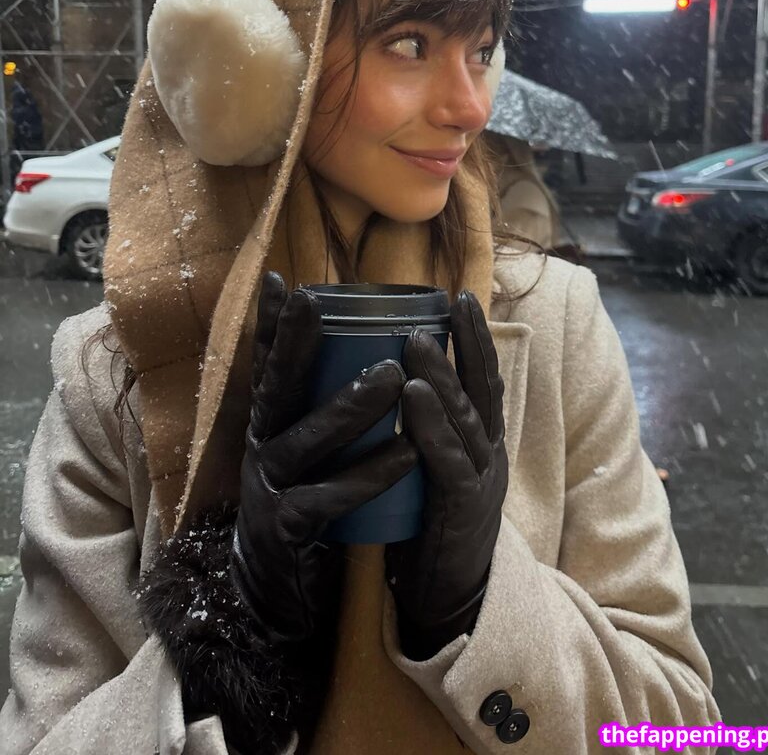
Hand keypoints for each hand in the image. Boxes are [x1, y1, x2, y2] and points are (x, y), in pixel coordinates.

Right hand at [232, 272, 418, 642]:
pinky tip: (406, 455)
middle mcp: (262, 447)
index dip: (269, 325)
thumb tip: (347, 350)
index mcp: (269, 424)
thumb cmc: (300, 497)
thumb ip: (312, 402)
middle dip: (292, 343)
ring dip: (349, 406)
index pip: (266, 366)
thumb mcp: (297, 445)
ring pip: (308, 440)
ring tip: (392, 377)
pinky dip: (369, 476)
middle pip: (273, 389)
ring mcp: (272, 488)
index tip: (280, 280)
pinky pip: (332, 498)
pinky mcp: (291, 528)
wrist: (276, 587)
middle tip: (318, 304)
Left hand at [385, 289, 507, 659]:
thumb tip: (399, 381)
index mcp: (482, 443)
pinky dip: (432, 426)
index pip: (484, 381)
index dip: (476, 340)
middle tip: (454, 301)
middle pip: (486, 388)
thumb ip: (428, 430)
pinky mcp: (463, 511)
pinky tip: (413, 396)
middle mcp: (489, 455)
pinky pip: (450, 462)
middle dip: (471, 342)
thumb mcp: (434, 468)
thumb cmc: (431, 526)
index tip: (460, 299)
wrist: (446, 601)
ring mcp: (482, 482)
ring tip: (420, 337)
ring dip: (445, 375)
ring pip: (468, 419)